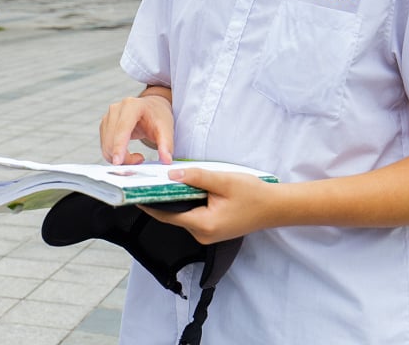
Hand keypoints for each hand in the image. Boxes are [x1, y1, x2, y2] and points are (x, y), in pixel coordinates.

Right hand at [100, 93, 173, 164]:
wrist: (152, 108)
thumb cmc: (158, 115)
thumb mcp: (166, 128)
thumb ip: (166, 144)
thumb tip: (166, 159)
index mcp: (132, 106)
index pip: (122, 128)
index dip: (119, 146)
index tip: (118, 162)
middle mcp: (116, 109)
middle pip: (111, 140)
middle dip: (123, 157)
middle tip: (140, 160)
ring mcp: (108, 117)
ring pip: (106, 146)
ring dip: (119, 158)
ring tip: (137, 157)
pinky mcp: (104, 126)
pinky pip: (105, 146)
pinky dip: (114, 155)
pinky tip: (127, 153)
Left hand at [140, 167, 280, 243]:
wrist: (275, 207)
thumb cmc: (253, 194)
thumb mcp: (223, 180)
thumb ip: (196, 177)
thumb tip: (172, 175)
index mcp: (203, 224)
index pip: (166, 215)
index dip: (149, 204)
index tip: (134, 193)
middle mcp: (202, 234)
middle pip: (172, 216)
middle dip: (160, 199)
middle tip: (147, 180)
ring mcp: (207, 234)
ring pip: (182, 216)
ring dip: (173, 200)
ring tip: (162, 181)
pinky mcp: (212, 229)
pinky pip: (191, 216)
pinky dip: (185, 204)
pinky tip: (183, 189)